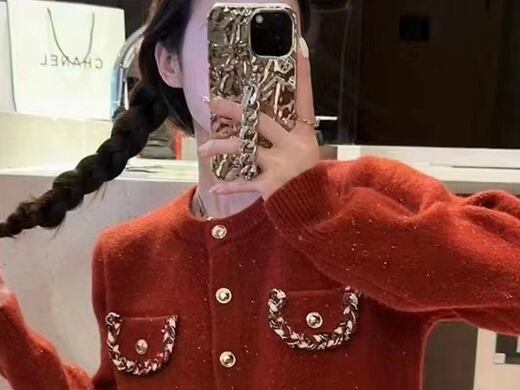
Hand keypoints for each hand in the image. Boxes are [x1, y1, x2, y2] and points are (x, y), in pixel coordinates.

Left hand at [198, 41, 319, 200]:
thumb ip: (290, 138)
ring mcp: (281, 166)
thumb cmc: (309, 182)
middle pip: (260, 120)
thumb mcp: (307, 155)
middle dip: (234, 110)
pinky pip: (245, 184)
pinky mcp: (271, 187)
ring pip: (246, 149)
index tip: (298, 48)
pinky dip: (230, 187)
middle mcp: (292, 146)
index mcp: (304, 135)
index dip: (303, 75)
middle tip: (211, 102)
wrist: (315, 212)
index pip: (304, 100)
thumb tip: (266, 123)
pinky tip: (215, 187)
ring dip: (222, 146)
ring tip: (204, 148)